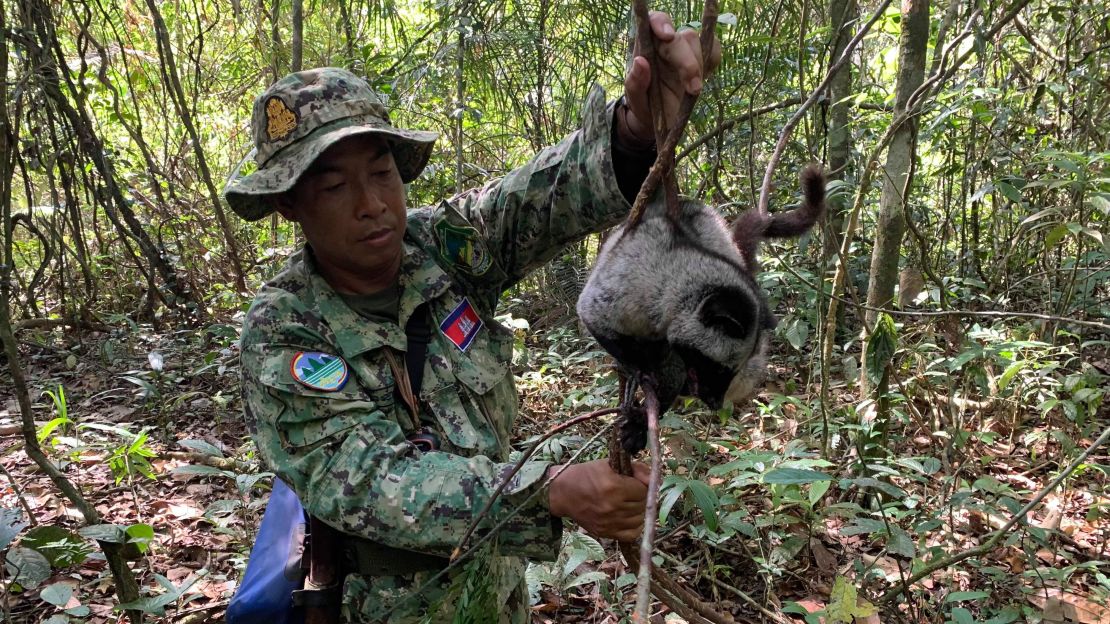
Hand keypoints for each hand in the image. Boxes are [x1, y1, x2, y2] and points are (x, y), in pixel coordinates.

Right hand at [547, 459, 650, 541]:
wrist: (562, 493)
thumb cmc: (586, 474)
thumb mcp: (609, 464)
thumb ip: (636, 469)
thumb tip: (655, 479)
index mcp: (613, 487)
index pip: (644, 489)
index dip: (642, 483)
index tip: (634, 480)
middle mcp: (612, 507)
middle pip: (643, 504)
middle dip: (640, 496)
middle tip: (630, 490)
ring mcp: (609, 523)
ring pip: (640, 519)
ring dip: (638, 510)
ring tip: (628, 502)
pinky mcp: (606, 533)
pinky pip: (632, 533)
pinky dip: (634, 525)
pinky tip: (628, 516)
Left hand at [619, 11, 722, 145]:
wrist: (658, 118)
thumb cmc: (644, 104)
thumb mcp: (635, 98)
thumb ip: (635, 82)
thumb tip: (640, 61)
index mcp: (648, 46)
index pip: (654, 21)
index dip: (661, 23)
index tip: (668, 36)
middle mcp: (667, 44)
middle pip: (683, 37)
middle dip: (688, 61)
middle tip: (692, 88)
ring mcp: (685, 51)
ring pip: (698, 43)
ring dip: (700, 66)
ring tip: (693, 90)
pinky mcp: (701, 60)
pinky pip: (712, 51)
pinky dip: (712, 61)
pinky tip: (703, 79)